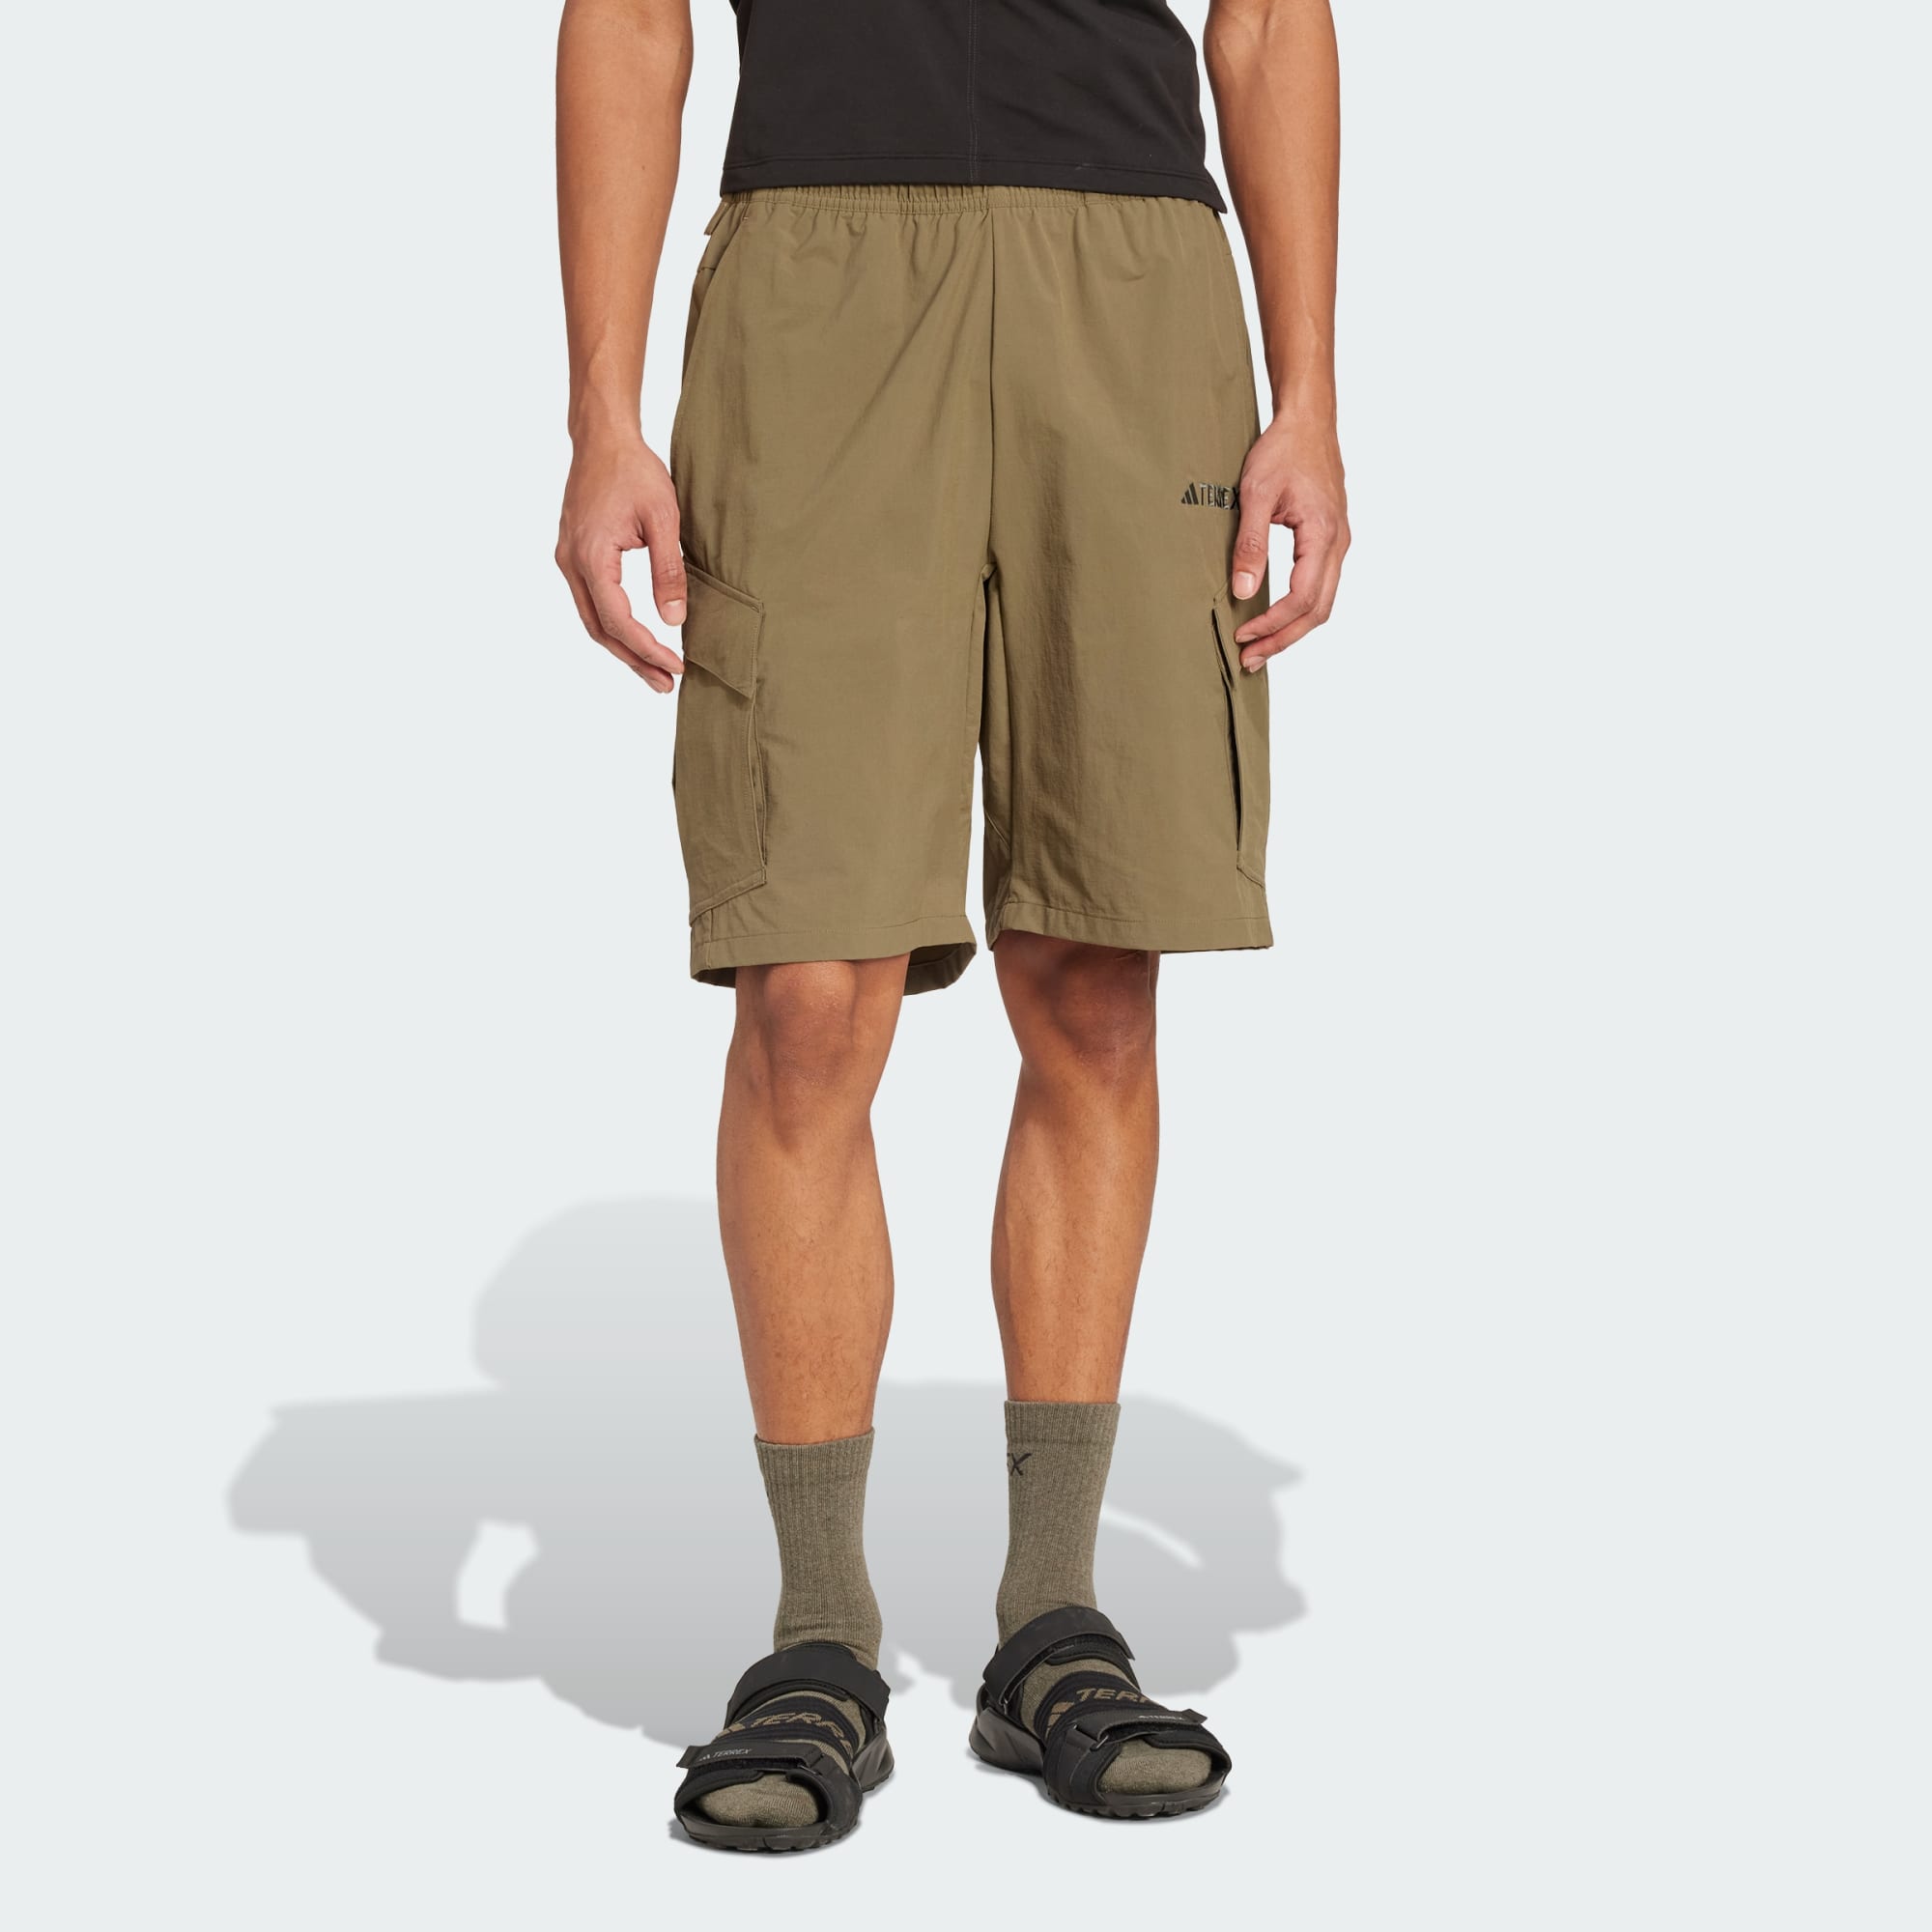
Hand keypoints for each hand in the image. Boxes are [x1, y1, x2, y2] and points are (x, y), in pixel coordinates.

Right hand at [555, 436, 687, 691]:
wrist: (602, 438)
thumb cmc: (633, 470)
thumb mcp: (663, 518)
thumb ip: (669, 570)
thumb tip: (675, 619)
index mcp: (590, 556)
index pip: (619, 620)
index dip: (648, 648)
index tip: (677, 665)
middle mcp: (571, 563)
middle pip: (600, 630)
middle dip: (634, 660)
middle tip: (666, 685)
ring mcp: (568, 560)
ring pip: (592, 619)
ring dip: (622, 647)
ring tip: (655, 670)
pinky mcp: (574, 555)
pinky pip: (590, 602)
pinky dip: (613, 625)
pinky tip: (635, 637)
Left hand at [1229, 415, 1349, 670]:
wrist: (1308, 421)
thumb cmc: (1283, 450)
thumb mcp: (1255, 494)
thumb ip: (1249, 544)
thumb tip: (1242, 591)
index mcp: (1323, 534)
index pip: (1301, 598)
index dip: (1272, 624)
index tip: (1242, 636)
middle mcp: (1338, 543)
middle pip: (1318, 611)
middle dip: (1283, 639)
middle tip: (1250, 659)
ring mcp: (1339, 542)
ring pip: (1323, 602)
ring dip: (1292, 628)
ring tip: (1260, 647)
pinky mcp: (1331, 539)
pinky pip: (1322, 586)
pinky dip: (1299, 609)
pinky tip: (1276, 616)